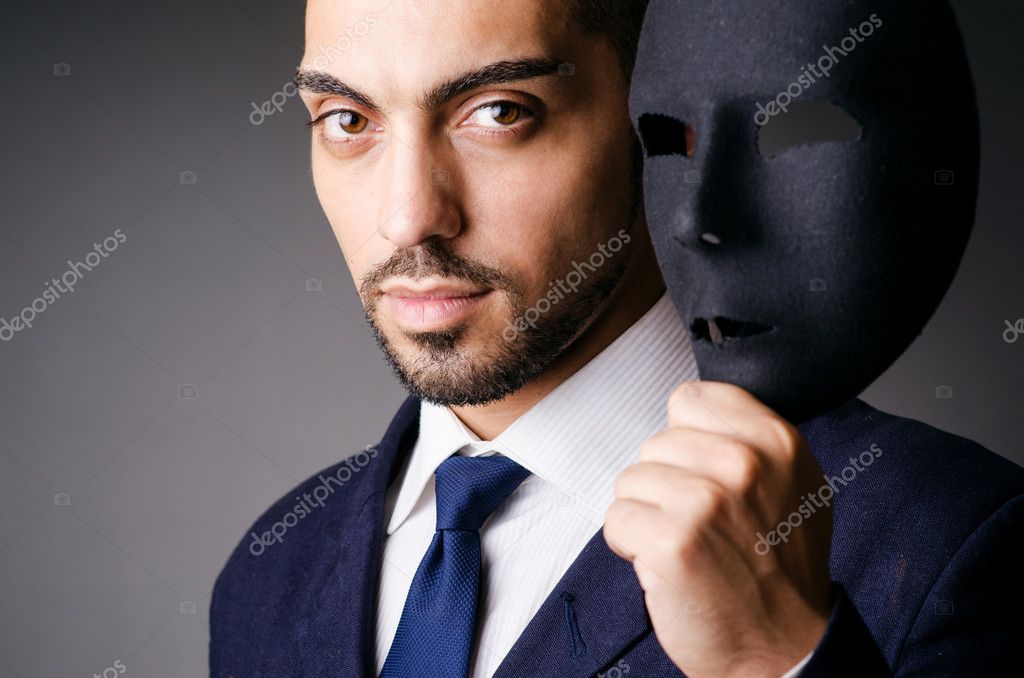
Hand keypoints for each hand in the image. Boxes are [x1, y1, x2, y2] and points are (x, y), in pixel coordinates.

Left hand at [603, 381, 832, 676]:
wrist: (781, 649)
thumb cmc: (779, 569)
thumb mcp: (794, 485)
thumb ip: (750, 438)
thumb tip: (691, 411)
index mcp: (776, 441)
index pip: (690, 399)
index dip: (685, 440)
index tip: (702, 475)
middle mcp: (745, 463)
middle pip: (655, 442)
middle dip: (664, 484)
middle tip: (700, 525)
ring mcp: (708, 500)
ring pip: (631, 479)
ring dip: (647, 516)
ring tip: (686, 545)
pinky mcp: (673, 540)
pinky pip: (616, 518)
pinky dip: (630, 546)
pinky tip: (667, 566)